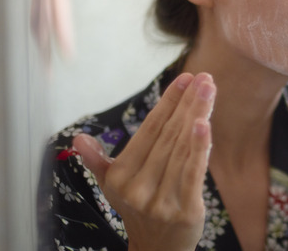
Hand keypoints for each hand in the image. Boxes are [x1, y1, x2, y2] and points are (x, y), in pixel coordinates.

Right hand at [74, 72, 215, 250]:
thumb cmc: (138, 208)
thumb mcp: (113, 187)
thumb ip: (99, 161)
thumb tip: (78, 139)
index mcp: (121, 175)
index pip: (150, 130)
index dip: (168, 102)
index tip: (186, 78)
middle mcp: (137, 187)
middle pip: (169, 135)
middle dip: (189, 103)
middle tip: (205, 77)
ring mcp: (160, 199)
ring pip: (182, 149)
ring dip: (198, 115)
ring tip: (210, 89)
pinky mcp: (184, 210)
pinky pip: (192, 172)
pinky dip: (200, 148)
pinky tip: (205, 124)